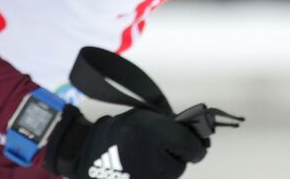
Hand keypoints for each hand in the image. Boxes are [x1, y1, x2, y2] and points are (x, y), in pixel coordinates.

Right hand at [44, 106, 207, 178]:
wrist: (92, 154)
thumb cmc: (121, 131)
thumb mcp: (144, 116)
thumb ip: (169, 124)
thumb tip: (191, 132)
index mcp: (156, 133)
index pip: (191, 146)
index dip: (196, 146)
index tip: (197, 144)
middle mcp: (155, 156)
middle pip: (182, 163)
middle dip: (178, 156)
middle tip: (167, 148)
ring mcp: (149, 175)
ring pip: (172, 175)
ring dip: (167, 167)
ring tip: (152, 158)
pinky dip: (158, 174)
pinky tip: (146, 167)